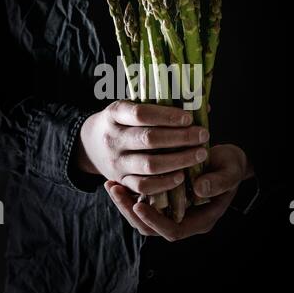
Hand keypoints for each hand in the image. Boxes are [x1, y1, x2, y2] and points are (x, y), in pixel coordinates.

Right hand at [77, 100, 208, 195]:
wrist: (90, 145)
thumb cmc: (121, 122)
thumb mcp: (130, 107)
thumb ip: (160, 105)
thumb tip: (201, 105)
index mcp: (115, 113)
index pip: (141, 113)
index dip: (167, 116)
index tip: (189, 118)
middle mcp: (113, 138)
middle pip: (149, 139)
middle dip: (180, 138)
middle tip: (203, 135)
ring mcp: (116, 162)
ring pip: (149, 164)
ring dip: (179, 160)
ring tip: (200, 154)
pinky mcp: (120, 180)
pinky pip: (143, 186)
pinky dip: (164, 183)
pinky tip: (182, 175)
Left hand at [104, 144, 252, 239]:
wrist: (226, 160)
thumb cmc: (230, 166)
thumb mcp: (230, 171)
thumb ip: (218, 183)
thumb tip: (199, 190)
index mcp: (201, 219)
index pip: (173, 230)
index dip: (155, 221)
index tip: (138, 205)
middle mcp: (183, 218)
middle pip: (151, 227)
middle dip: (130, 211)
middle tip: (115, 191)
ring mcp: (172, 209)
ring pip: (143, 216)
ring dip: (125, 202)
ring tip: (111, 185)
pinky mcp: (164, 198)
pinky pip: (143, 201)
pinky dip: (129, 192)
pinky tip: (118, 178)